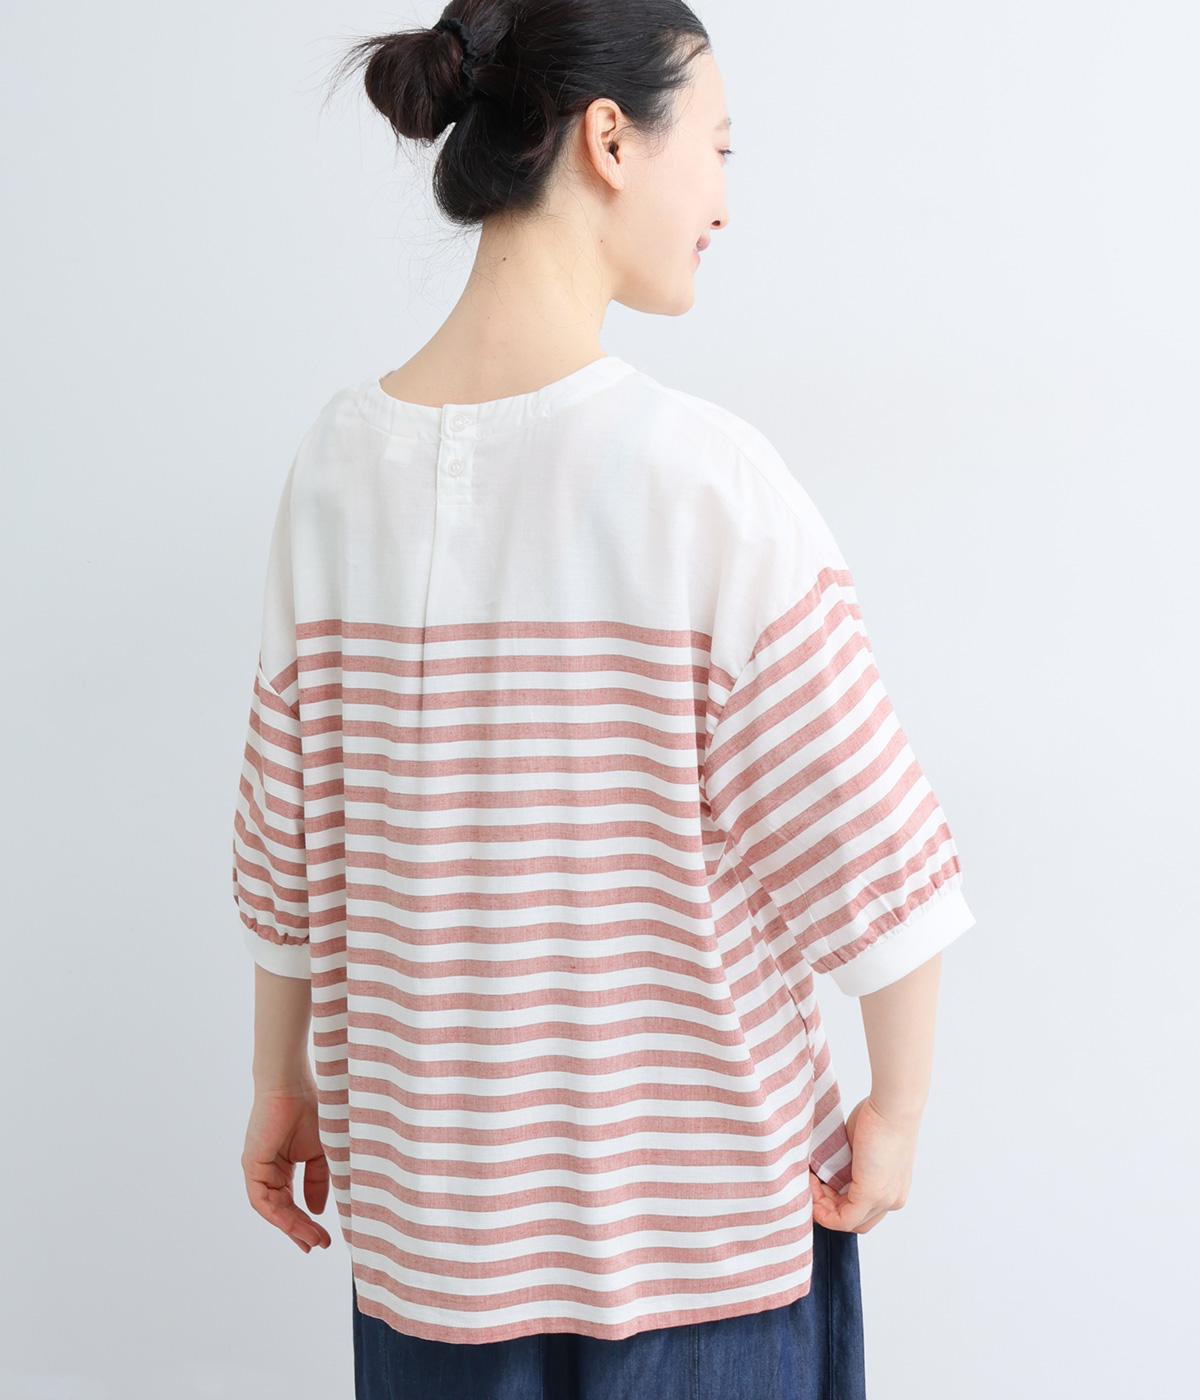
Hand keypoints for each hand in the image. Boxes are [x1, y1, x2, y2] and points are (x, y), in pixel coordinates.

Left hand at [242, 1081, 331, 1252]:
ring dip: (291, 1226)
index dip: (307, 1221)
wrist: (294, 1086)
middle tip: (318, 1245)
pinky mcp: (251, 1165)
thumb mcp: (321, 1152)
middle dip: (300, 1229)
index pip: (293, 1201)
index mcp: (284, 1164)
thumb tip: (316, 1211)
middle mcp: (269, 1170)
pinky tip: (295, 1224)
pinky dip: (278, 1215)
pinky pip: (262, 1200)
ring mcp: (259, 1169)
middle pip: (282, 1209)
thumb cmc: (311, 1109)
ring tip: (311, 1240)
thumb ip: (318, 1181)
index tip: (323, 1239)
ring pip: (273, 1209)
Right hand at [809, 1095, 919, 1233]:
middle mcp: (892, 1199)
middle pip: (855, 1222)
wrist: (893, 1106)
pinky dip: (823, 1210)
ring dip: (822, 1208)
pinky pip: (843, 1219)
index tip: (818, 1184)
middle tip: (811, 1186)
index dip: (836, 1203)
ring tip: (809, 1182)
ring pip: (848, 1222)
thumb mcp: (861, 1148)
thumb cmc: (880, 1115)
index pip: (862, 1212)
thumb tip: (828, 1171)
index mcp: (893, 1189)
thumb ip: (849, 1165)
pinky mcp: (872, 1194)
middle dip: (828, 1209)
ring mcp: (884, 1200)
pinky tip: (811, 1188)